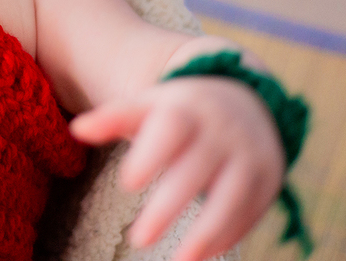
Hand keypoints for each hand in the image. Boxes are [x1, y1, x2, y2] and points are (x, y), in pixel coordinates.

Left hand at [68, 77, 284, 260]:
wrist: (246, 99)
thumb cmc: (181, 112)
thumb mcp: (149, 107)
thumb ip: (113, 118)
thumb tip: (77, 129)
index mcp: (187, 109)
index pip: (172, 127)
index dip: (151, 155)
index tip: (127, 183)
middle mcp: (221, 131)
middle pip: (196, 171)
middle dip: (168, 207)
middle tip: (138, 239)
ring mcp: (249, 155)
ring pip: (231, 197)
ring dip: (206, 233)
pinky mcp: (268, 180)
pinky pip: (250, 212)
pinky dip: (227, 236)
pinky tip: (202, 253)